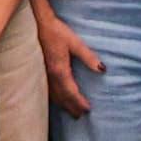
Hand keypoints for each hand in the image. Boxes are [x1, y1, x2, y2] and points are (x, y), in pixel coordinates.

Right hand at [33, 0, 100, 115]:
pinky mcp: (39, 70)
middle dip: (71, 107)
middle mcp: (50, 75)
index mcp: (60, 70)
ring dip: (62, 105)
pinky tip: (56, 99)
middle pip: (61, 97)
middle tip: (80, 116)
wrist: (37, 24)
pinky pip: (46, 89)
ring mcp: (43, 74)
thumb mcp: (75, 42)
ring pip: (53, 95)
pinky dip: (53, 98)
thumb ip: (88, 56)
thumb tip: (102, 69)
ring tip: (70, 112)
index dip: (79, 102)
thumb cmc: (56, 31)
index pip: (71, 92)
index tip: (87, 109)